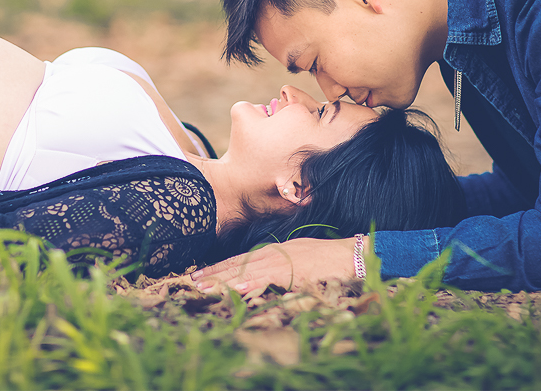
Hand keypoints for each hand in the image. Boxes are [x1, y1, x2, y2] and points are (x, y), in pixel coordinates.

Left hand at [190, 237, 358, 295]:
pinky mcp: (290, 271)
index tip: (200, 274)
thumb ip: (279, 265)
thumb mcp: (297, 259)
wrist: (349, 255)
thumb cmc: (325, 258)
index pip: (239, 259)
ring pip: (245, 271)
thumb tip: (262, 276)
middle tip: (191, 281)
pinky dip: (249, 283)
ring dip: (223, 279)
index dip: (219, 267)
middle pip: (236, 264)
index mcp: (273, 252)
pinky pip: (265, 278)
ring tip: (203, 286)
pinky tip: (234, 289)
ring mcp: (280, 262)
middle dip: (214, 273)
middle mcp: (272, 254)